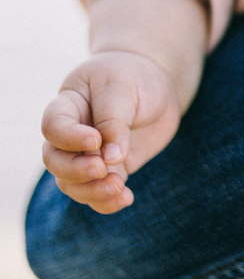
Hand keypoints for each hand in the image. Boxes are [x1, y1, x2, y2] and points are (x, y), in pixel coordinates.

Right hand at [41, 51, 180, 213]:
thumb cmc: (132, 76)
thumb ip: (114, 121)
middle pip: (55, 161)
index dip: (69, 139)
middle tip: (102, 169)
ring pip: (72, 184)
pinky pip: (97, 193)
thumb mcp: (122, 88)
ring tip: (119, 186)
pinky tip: (126, 197)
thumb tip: (111, 160)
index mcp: (68, 105)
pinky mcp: (108, 169)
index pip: (53, 127)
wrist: (155, 83)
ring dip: (92, 191)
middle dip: (75, 171)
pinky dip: (107, 202)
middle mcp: (72, 134)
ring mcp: (88, 154)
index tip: (96, 140)